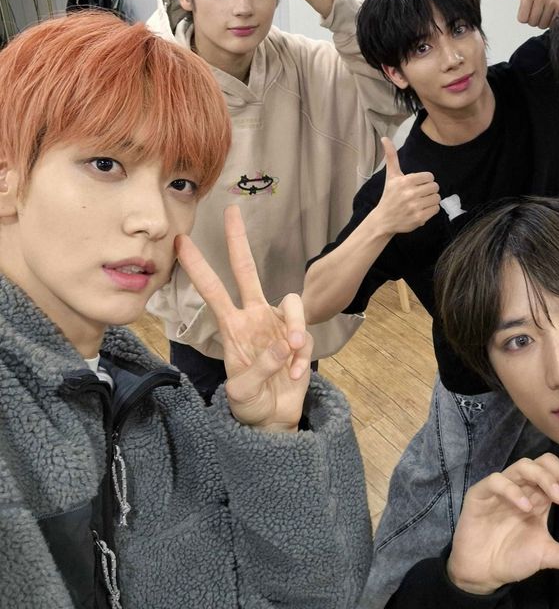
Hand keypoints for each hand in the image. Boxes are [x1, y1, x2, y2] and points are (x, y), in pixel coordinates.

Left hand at [176, 205, 311, 431]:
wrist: (274, 418)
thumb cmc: (250, 404)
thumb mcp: (243, 395)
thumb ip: (258, 371)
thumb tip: (282, 346)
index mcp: (231, 327)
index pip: (211, 290)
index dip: (197, 266)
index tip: (180, 241)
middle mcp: (253, 317)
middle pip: (245, 270)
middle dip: (238, 241)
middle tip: (233, 212)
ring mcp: (277, 324)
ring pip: (290, 303)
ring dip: (294, 329)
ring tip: (293, 357)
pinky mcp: (299, 336)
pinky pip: (305, 332)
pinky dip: (303, 354)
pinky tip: (294, 373)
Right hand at [372, 137, 439, 234]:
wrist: (383, 220)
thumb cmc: (389, 196)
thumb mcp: (390, 176)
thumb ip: (391, 157)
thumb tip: (385, 137)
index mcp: (405, 181)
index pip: (429, 176)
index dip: (425, 181)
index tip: (417, 185)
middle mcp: (410, 193)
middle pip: (435, 187)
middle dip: (429, 190)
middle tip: (419, 195)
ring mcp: (415, 207)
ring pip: (437, 198)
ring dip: (431, 200)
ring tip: (420, 202)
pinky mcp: (419, 218)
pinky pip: (436, 209)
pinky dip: (431, 210)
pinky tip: (421, 210)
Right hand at [446, 454, 558, 594]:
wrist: (482, 571)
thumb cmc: (513, 557)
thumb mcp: (550, 556)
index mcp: (539, 495)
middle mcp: (522, 486)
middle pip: (545, 462)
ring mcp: (501, 487)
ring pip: (524, 466)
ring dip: (545, 479)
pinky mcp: (481, 493)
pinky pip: (497, 480)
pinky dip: (513, 490)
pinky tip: (527, 508)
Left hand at [491, 0, 558, 28]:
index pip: (522, 19)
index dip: (527, 16)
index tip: (532, 7)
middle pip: (532, 23)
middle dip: (536, 19)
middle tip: (541, 8)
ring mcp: (552, 1)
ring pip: (542, 25)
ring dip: (545, 21)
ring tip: (548, 9)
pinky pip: (553, 24)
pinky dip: (554, 21)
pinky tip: (555, 11)